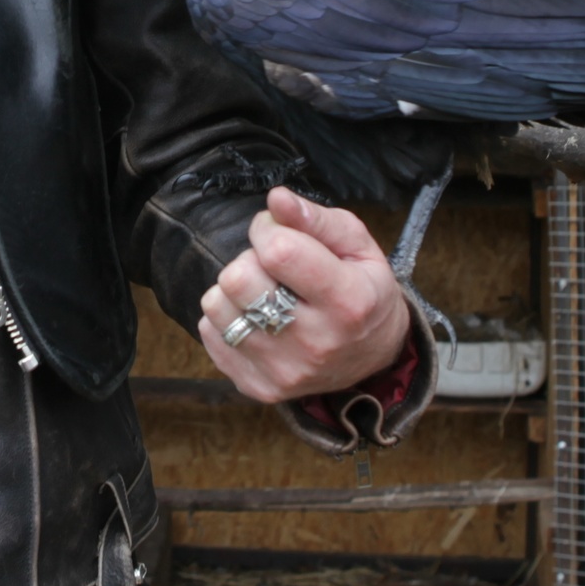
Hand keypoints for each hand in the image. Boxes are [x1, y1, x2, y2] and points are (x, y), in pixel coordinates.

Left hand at [199, 188, 409, 403]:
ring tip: (263, 293)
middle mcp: (316, 344)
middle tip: (272, 268)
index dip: (268, 229)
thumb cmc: (363, 290)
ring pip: (217, 305)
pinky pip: (210, 334)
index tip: (277, 231)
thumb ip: (316, 219)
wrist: (374, 358)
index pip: (278, 251)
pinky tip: (255, 318)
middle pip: (238, 279)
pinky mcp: (258, 387)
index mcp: (348, 302)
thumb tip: (276, 198)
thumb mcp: (357, 246)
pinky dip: (227, 318)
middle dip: (250, 260)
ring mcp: (285, 371)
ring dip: (234, 290)